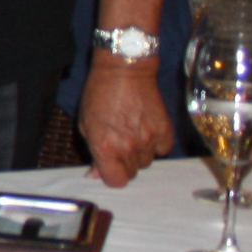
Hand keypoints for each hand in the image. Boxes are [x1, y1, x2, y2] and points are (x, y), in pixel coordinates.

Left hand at [78, 56, 173, 188]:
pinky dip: (156, 144)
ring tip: (131, 132)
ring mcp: (150, 140)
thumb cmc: (100, 94)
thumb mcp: (86, 124)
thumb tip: (96, 175)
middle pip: (131, 173)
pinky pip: (162, 150)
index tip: (109, 167)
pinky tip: (146, 129)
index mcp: (106, 147)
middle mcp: (129, 147)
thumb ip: (94, 153)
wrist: (124, 71)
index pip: (116, 181)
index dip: (111, 176)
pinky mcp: (166, 131)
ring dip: (139, 154)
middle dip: (123, 163)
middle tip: (118, 143)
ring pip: (146, 162)